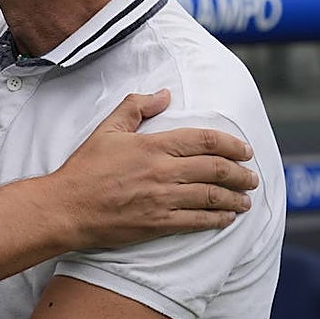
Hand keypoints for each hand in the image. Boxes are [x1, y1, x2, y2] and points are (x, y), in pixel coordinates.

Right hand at [49, 91, 258, 249]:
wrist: (67, 207)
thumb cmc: (85, 168)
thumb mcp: (107, 129)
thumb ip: (136, 107)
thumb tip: (164, 94)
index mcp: (153, 145)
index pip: (203, 140)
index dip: (230, 144)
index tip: (244, 149)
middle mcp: (162, 172)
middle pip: (215, 169)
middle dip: (241, 173)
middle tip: (252, 176)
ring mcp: (162, 200)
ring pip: (211, 197)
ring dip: (235, 198)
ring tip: (246, 199)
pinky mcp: (158, 224)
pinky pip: (197, 221)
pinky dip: (218, 219)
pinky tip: (227, 218)